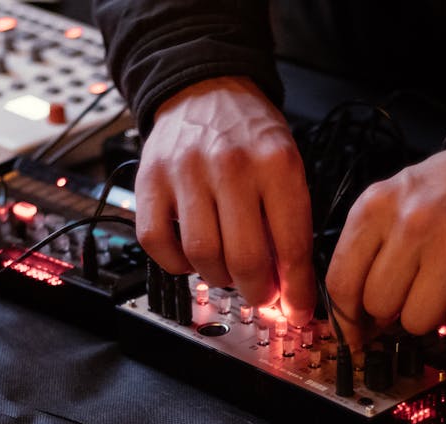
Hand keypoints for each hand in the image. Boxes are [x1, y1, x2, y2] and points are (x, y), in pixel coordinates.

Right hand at [135, 76, 314, 324]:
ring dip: (218, 279)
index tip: (296, 311)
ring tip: (227, 271)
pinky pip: (157, 243)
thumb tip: (290, 289)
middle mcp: (230, 166)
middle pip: (245, 259)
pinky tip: (191, 256)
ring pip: (202, 256)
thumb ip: (289, 224)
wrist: (204, 89)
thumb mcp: (286, 167)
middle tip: (261, 295)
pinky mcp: (149, 181)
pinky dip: (176, 263)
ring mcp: (185, 173)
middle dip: (258, 292)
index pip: (290, 244)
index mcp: (275, 163)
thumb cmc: (249, 134)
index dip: (295, 290)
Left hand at [326, 144, 445, 346]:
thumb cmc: (443, 193)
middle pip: (379, 307)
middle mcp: (412, 223)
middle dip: (393, 310)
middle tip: (410, 292)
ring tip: (441, 288)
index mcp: (376, 207)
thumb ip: (365, 253)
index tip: (357, 330)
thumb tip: (358, 321)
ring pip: (418, 321)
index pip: (341, 282)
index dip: (348, 317)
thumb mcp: (389, 203)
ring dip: (429, 315)